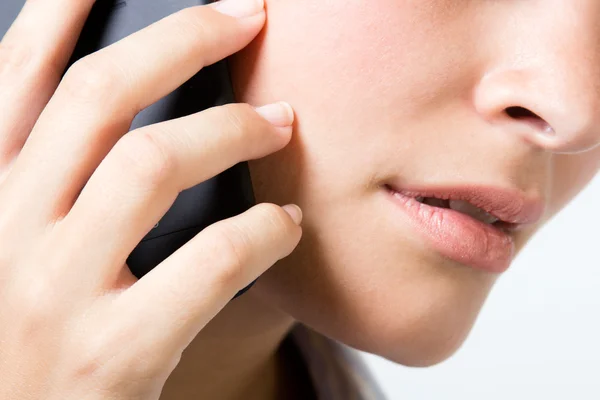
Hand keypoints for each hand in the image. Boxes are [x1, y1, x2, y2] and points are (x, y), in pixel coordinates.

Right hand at [0, 0, 301, 398]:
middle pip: (100, 94)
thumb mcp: (26, 243)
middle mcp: (6, 228)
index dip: (66, 8)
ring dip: (236, 129)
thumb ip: (59, 178)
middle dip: (184, 38)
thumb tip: (138, 106)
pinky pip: (210, 261)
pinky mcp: (111, 352)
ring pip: (154, 162)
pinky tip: (284, 226)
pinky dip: (262, 231)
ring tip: (283, 122)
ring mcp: (54, 290)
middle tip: (249, 18)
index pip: (21, 73)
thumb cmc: (44, 329)